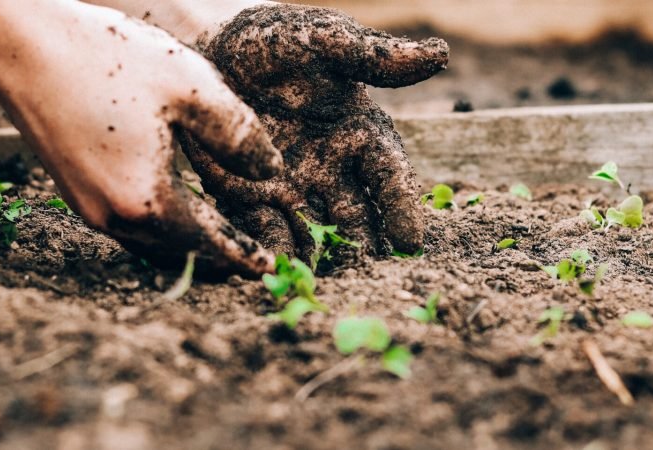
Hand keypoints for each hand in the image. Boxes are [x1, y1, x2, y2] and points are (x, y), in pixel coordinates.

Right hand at [0, 4, 283, 274]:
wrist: (22, 46)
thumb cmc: (107, 60)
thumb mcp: (191, 87)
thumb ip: (238, 135)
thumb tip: (271, 171)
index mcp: (147, 200)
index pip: (209, 242)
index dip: (243, 255)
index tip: (269, 269)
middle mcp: (113, 217)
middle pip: (178, 253)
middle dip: (217, 258)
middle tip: (250, 260)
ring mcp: (87, 207)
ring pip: (150, 244)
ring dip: (186, 246)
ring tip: (219, 240)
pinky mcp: (73, 190)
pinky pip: (127, 226)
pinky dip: (159, 227)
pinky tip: (175, 208)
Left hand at [181, 3, 448, 263]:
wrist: (214, 46)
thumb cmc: (278, 40)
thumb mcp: (325, 41)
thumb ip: (373, 56)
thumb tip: (439, 53)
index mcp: (361, 135)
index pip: (389, 177)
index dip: (401, 208)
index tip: (411, 241)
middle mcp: (333, 170)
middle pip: (357, 218)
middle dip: (365, 250)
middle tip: (372, 281)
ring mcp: (293, 188)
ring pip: (315, 234)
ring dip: (322, 261)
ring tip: (325, 288)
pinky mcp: (250, 198)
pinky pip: (265, 231)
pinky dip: (272, 253)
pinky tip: (274, 273)